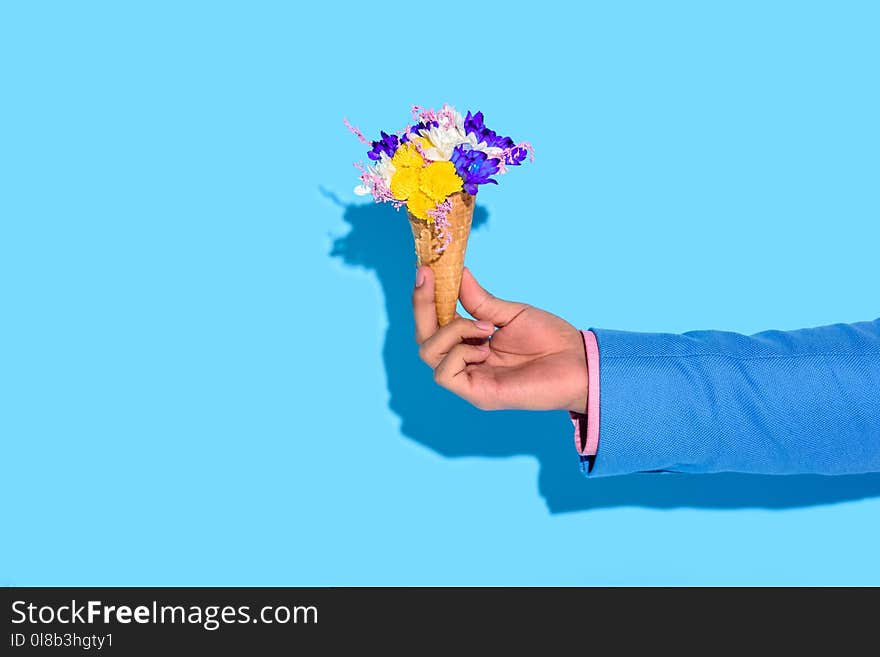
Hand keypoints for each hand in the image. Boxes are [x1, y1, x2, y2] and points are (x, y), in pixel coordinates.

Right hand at [412, 267, 587, 412]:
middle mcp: (465, 362)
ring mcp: (469, 380)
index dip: (425, 298)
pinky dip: (460, 353)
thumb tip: (457, 274)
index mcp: (471, 344)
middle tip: (429, 276)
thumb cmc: (550, 340)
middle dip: (422, 306)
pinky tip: (485, 347)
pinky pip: (445, 374)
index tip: (425, 269)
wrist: (579, 363)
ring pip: (429, 353)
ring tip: (485, 326)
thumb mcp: (510, 314)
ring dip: (451, 331)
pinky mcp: (477, 394)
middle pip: (423, 338)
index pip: (434, 323)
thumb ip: (480, 301)